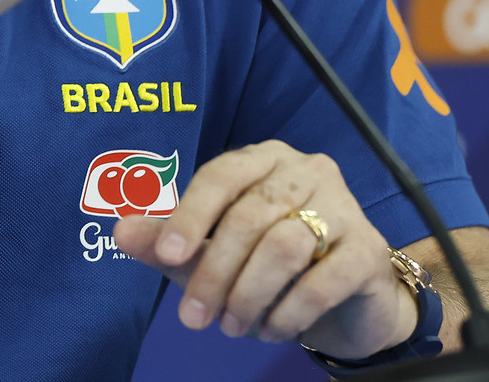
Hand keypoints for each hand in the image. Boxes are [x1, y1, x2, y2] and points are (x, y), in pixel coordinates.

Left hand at [114, 141, 418, 360]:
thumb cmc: (271, 267)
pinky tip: (271, 330)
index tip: (165, 258)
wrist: (348, 301)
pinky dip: (289, 311)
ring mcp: (344, 206)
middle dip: (215, 272)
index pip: (221, 175)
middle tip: (193, 319)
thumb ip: (169, 242)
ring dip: (249, 294)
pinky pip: (323, 279)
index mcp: (264, 159)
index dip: (190, 216)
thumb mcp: (212, 254)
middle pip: (250, 216)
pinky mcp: (368, 250)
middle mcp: (307, 170)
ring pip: (284, 246)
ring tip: (232, 327)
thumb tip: (119, 233)